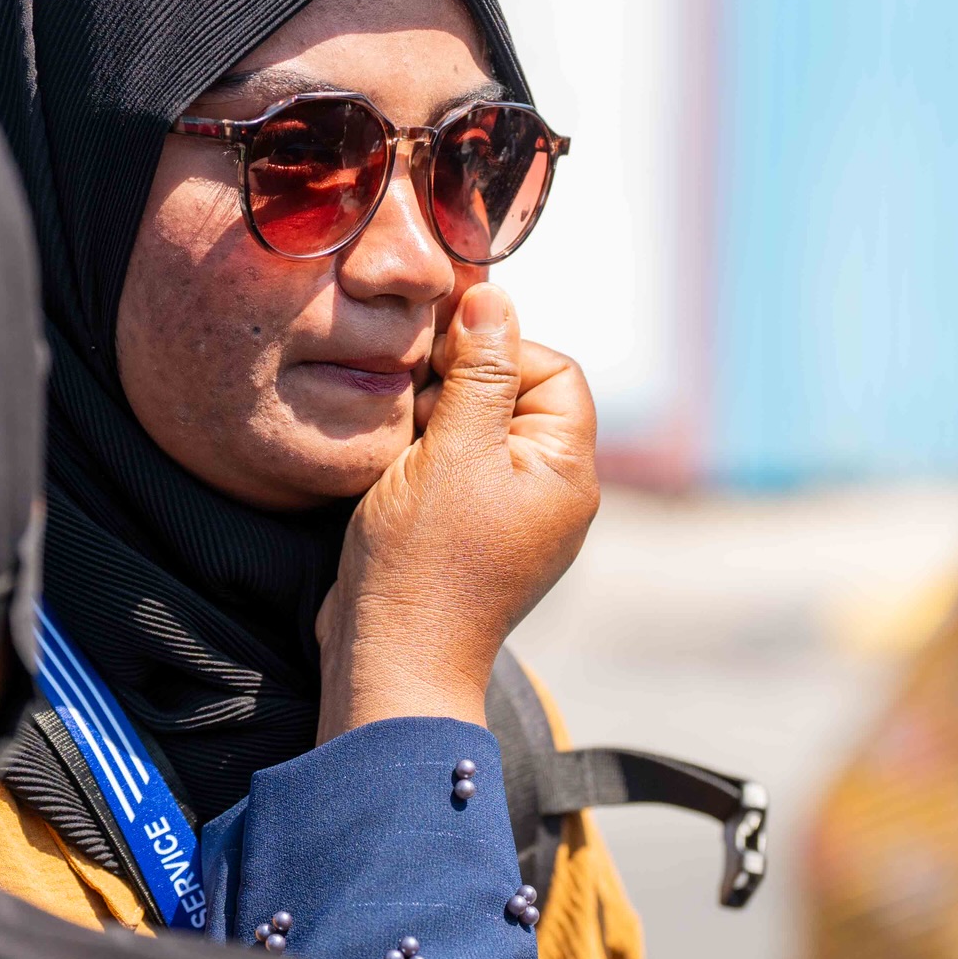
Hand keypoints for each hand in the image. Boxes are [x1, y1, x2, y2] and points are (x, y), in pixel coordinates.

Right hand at [314, 282, 599, 739]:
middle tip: (414, 412)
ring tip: (401, 452)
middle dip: (460, 388)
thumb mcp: (449, 449)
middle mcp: (552, 493)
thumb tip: (494, 297)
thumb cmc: (424, 562)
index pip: (553, 369)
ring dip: (436, 423)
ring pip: (480, 431)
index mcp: (567, 471)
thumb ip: (477, 370)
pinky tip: (394, 477)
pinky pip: (459, 470)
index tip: (439, 366)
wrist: (390, 660)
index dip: (498, 352)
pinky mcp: (473, 535)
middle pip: (518, 396)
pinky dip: (426, 460)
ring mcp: (513, 518)